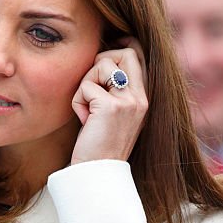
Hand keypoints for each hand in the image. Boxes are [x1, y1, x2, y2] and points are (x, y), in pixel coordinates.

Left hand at [70, 39, 147, 165]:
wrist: (97, 173)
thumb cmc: (99, 144)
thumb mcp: (115, 114)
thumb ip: (117, 89)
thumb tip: (104, 58)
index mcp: (144, 98)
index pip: (138, 54)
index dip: (119, 49)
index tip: (101, 63)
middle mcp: (141, 97)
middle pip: (125, 51)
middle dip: (101, 62)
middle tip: (92, 87)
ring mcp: (129, 101)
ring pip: (103, 64)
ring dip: (86, 83)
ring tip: (87, 109)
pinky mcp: (111, 107)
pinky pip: (86, 86)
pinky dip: (77, 102)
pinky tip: (83, 121)